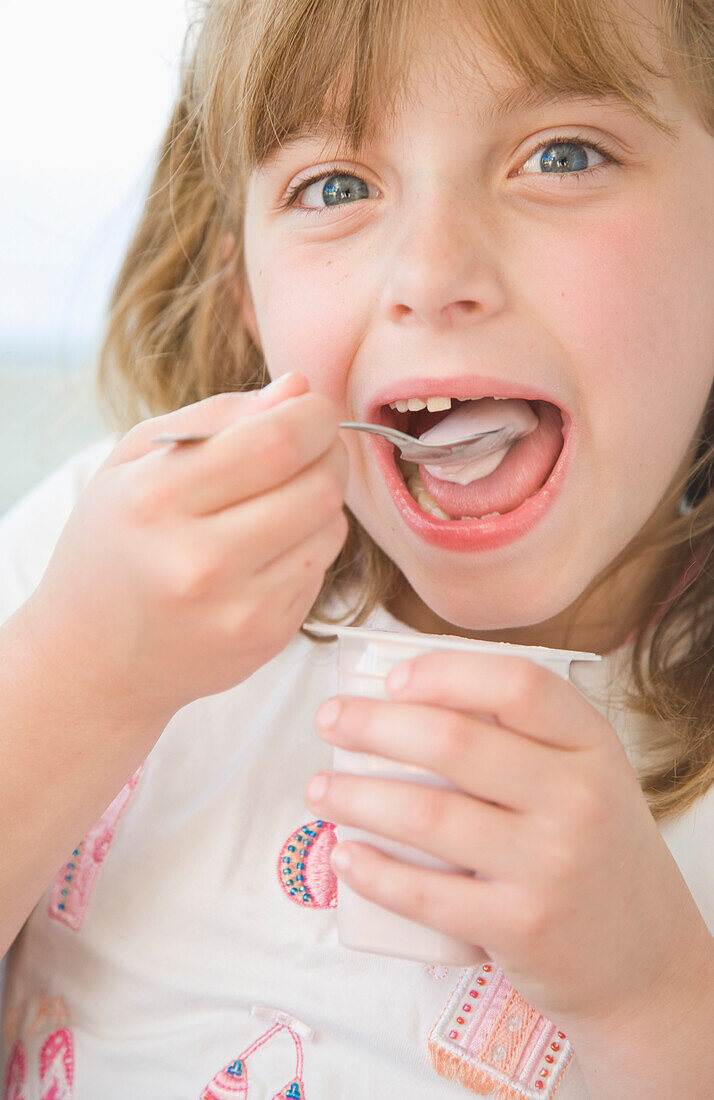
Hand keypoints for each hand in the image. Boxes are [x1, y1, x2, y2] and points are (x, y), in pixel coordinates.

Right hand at [24, 372, 348, 726]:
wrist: (92, 659)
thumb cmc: (113, 545)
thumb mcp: (134, 462)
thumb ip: (217, 415)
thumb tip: (299, 389)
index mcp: (156, 501)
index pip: (276, 442)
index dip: (314, 416)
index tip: (313, 410)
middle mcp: (199, 561)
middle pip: (319, 486)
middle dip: (328, 454)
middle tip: (309, 448)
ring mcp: (238, 609)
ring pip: (331, 528)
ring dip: (321, 502)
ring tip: (278, 502)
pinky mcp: (267, 638)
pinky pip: (321, 570)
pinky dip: (308, 547)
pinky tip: (267, 549)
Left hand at [306, 650, 710, 1032]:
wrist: (645, 961)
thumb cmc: (594, 848)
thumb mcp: (587, 777)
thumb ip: (525, 735)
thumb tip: (410, 693)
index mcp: (591, 747)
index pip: (518, 684)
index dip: (446, 672)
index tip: (392, 678)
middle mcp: (577, 800)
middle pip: (455, 742)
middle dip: (372, 725)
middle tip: (329, 720)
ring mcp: (550, 866)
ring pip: (428, 816)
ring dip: (356, 797)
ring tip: (320, 788)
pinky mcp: (521, 928)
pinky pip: (427, 895)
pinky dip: (374, 873)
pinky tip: (345, 856)